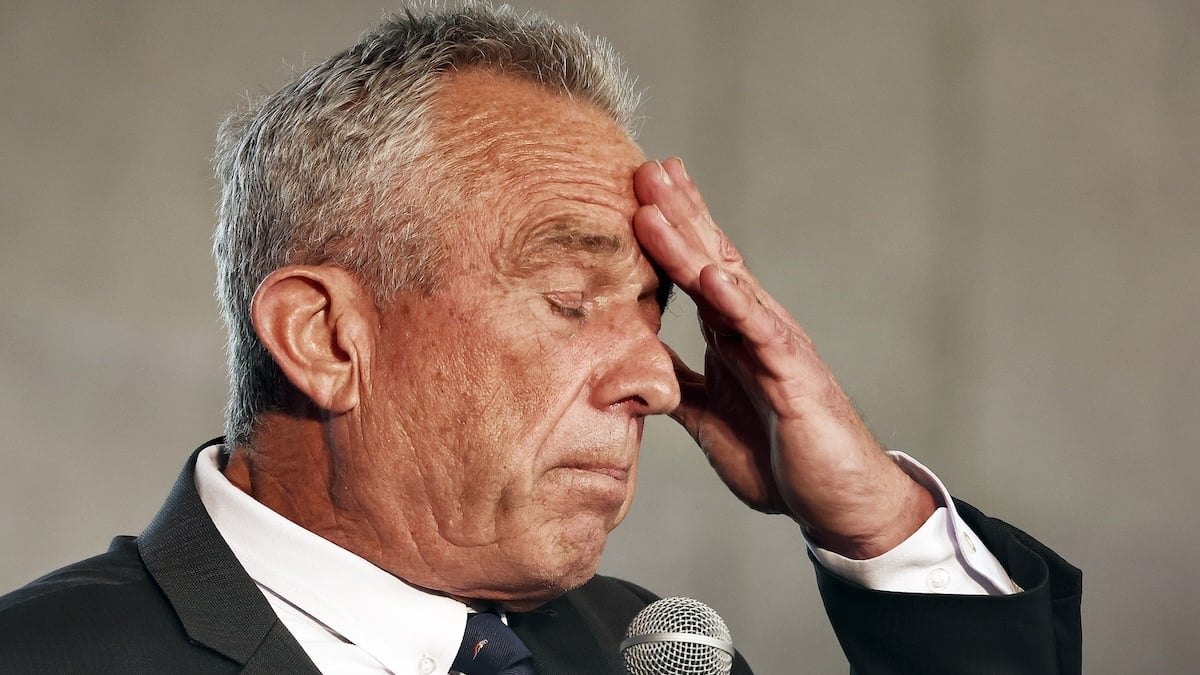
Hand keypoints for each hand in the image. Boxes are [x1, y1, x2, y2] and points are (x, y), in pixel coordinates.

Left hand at [632, 158, 934, 558]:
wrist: (837, 501)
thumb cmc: (779, 456)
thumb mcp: (708, 417)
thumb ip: (677, 384)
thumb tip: (633, 363)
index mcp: (733, 335)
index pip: (696, 272)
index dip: (670, 232)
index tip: (638, 190)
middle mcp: (756, 328)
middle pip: (710, 258)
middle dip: (677, 213)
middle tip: (645, 168)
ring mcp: (777, 346)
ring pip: (729, 283)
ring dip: (690, 242)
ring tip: (658, 202)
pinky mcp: (794, 376)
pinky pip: (762, 333)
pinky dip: (736, 302)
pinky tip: (711, 274)